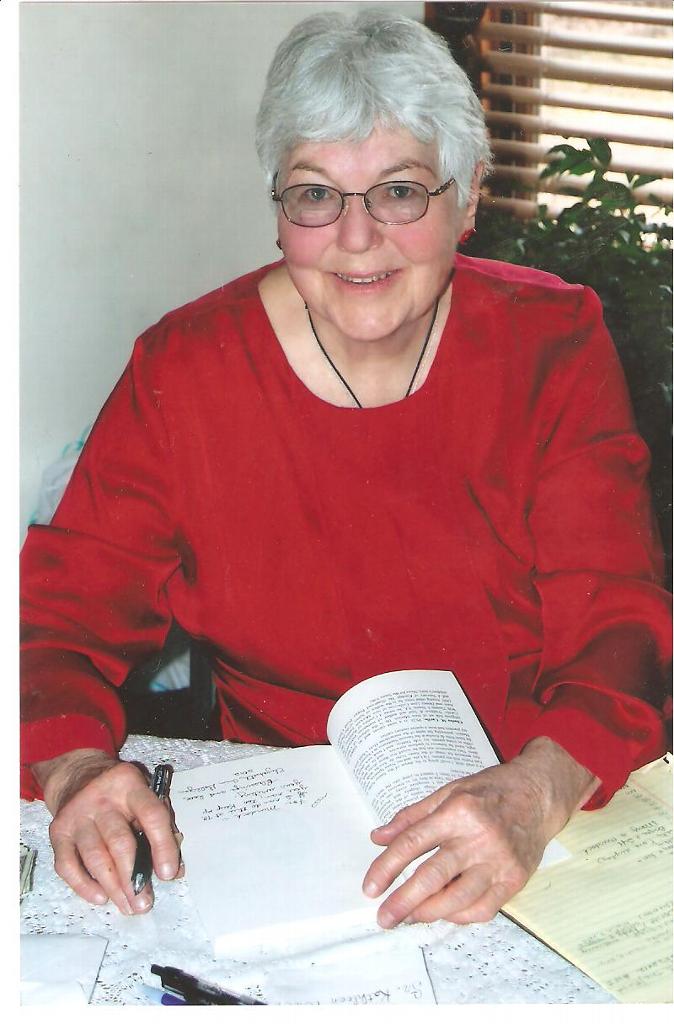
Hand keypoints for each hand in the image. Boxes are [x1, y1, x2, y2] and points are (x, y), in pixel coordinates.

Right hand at [32, 748, 182, 914]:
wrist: (77, 775)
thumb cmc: (120, 792)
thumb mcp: (145, 795)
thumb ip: (162, 826)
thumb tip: (174, 869)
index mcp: (130, 785)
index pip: (151, 815)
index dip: (162, 846)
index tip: (169, 874)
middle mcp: (101, 799)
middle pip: (119, 842)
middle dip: (133, 878)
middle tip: (144, 903)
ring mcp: (77, 816)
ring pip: (95, 857)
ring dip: (113, 887)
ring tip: (128, 907)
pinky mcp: (58, 832)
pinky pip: (67, 865)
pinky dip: (84, 885)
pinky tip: (100, 897)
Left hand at [362, 737, 597, 927]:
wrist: (538, 795)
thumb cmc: (492, 791)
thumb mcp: (449, 792)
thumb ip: (412, 817)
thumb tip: (378, 837)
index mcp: (458, 811)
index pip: (413, 843)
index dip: (387, 867)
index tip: (370, 887)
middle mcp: (479, 837)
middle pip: (433, 875)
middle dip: (403, 901)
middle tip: (384, 916)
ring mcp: (499, 861)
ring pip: (458, 898)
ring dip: (429, 913)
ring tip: (409, 918)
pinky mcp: (515, 879)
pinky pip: (483, 908)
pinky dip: (459, 915)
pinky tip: (443, 913)